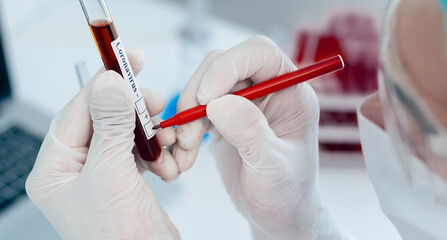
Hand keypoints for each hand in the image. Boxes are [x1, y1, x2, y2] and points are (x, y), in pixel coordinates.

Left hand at [26, 50, 179, 239]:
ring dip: (150, 133)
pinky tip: (166, 165)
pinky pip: (139, 150)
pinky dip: (156, 152)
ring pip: (125, 132)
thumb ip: (112, 126)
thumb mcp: (113, 175)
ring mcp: (100, 173)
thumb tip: (109, 83)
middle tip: (155, 100)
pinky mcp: (123, 178)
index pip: (78, 111)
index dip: (104, 84)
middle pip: (103, 118)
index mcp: (56, 168)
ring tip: (167, 139)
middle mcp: (74, 168)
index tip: (127, 61)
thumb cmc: (120, 238)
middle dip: (133, 110)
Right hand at [174, 36, 346, 238]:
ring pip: (204, 84)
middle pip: (223, 65)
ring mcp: (244, 102)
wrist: (276, 214)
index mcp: (291, 92)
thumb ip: (250, 132)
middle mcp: (267, 90)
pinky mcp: (224, 117)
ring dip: (187, 115)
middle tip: (189, 134)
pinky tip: (185, 153)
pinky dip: (185, 128)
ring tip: (185, 149)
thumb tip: (219, 102)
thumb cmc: (287, 193)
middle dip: (198, 96)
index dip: (228, 66)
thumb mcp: (273, 166)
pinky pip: (196, 108)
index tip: (206, 98)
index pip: (260, 53)